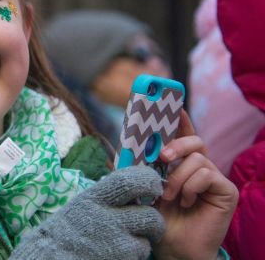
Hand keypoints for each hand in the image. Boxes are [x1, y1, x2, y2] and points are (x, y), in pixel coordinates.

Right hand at [11, 166, 164, 259]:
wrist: (53, 256)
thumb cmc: (68, 230)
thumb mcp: (83, 204)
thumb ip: (108, 196)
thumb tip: (136, 190)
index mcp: (95, 198)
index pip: (130, 180)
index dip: (149, 180)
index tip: (154, 186)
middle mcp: (107, 218)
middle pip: (150, 215)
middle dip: (154, 220)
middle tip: (150, 222)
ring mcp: (116, 242)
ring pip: (148, 238)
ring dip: (143, 239)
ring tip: (127, 240)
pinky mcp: (121, 259)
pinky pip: (140, 254)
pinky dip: (133, 254)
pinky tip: (118, 252)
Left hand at [153, 110, 238, 259]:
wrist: (172, 248)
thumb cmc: (158, 220)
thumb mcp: (144, 189)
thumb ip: (141, 169)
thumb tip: (124, 149)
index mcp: (182, 166)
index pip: (184, 137)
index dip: (181, 121)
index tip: (174, 106)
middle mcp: (201, 169)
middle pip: (195, 141)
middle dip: (177, 144)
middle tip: (162, 159)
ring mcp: (215, 179)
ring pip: (198, 159)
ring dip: (178, 177)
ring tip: (169, 195)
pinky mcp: (226, 190)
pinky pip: (208, 174)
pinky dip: (192, 186)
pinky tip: (188, 201)